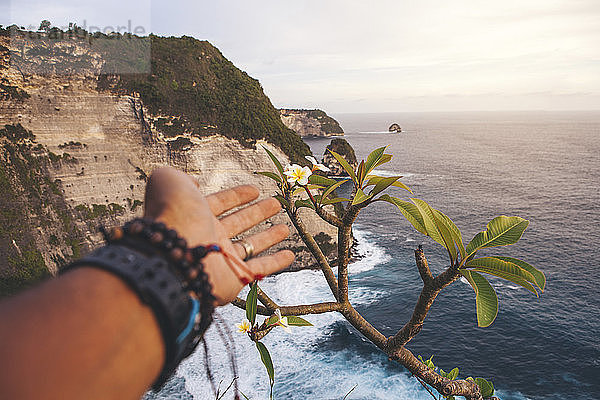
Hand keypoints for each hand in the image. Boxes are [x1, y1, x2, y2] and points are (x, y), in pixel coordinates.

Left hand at [143, 167, 293, 303]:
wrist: (175, 255)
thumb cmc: (173, 216)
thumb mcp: (170, 182)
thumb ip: (179, 177)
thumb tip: (193, 183)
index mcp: (195, 215)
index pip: (220, 203)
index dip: (237, 195)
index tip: (255, 189)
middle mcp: (209, 237)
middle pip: (238, 222)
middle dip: (257, 213)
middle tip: (275, 204)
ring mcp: (221, 258)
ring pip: (250, 245)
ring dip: (268, 236)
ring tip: (286, 228)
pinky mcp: (234, 278)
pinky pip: (259, 269)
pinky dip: (276, 262)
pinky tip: (290, 255)